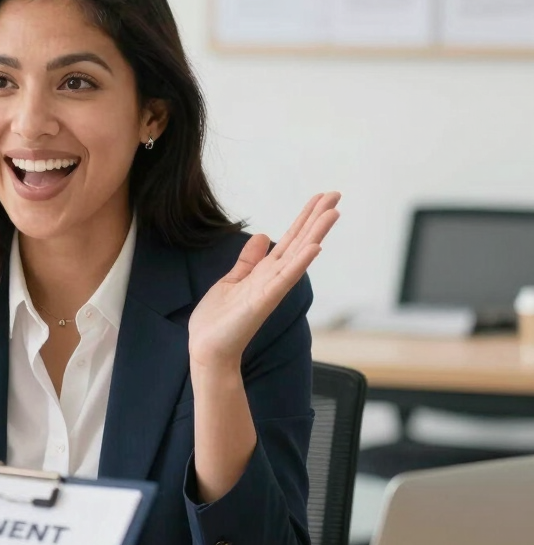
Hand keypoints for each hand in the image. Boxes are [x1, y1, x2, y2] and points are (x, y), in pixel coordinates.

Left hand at [187, 192, 340, 372]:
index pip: (289, 240)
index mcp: (264, 273)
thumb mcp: (232, 281)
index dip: (304, 218)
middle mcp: (273, 279)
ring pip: (298, 256)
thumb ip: (248, 261)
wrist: (208, 350)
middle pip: (299, 242)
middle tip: (336, 194)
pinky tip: (314, 247)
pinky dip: (300, 263)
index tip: (320, 198)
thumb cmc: (219, 322)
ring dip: (316, 234)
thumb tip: (263, 237)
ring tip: (333, 212)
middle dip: (316, 218)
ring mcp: (271, 290)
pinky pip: (285, 279)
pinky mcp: (263, 301)